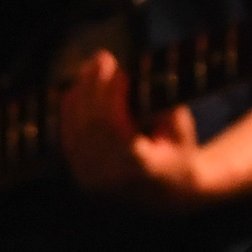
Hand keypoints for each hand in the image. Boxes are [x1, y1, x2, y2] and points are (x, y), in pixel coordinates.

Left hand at [58, 50, 206, 211]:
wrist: (170, 194)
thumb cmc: (180, 153)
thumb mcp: (181, 129)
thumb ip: (162, 105)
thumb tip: (135, 74)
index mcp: (137, 168)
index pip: (112, 125)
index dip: (112, 93)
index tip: (119, 68)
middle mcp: (109, 176)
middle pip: (90, 122)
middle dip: (95, 85)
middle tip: (103, 57)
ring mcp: (91, 178)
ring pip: (76, 127)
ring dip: (81, 92)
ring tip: (92, 66)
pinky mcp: (81, 174)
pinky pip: (69, 135)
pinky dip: (72, 109)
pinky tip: (79, 86)